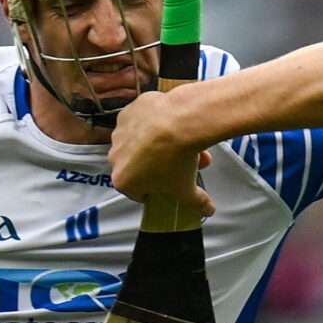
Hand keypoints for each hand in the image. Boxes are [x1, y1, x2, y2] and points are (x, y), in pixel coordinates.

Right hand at [108, 92, 215, 215]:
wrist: (179, 121)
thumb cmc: (176, 158)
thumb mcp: (187, 188)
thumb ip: (195, 202)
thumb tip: (206, 210)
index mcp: (123, 180)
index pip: (136, 192)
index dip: (154, 190)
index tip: (167, 185)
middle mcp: (116, 156)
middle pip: (138, 166)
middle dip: (158, 166)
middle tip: (179, 164)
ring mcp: (120, 132)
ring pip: (139, 142)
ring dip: (155, 144)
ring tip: (182, 143)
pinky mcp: (128, 112)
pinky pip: (141, 122)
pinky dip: (153, 124)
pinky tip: (171, 124)